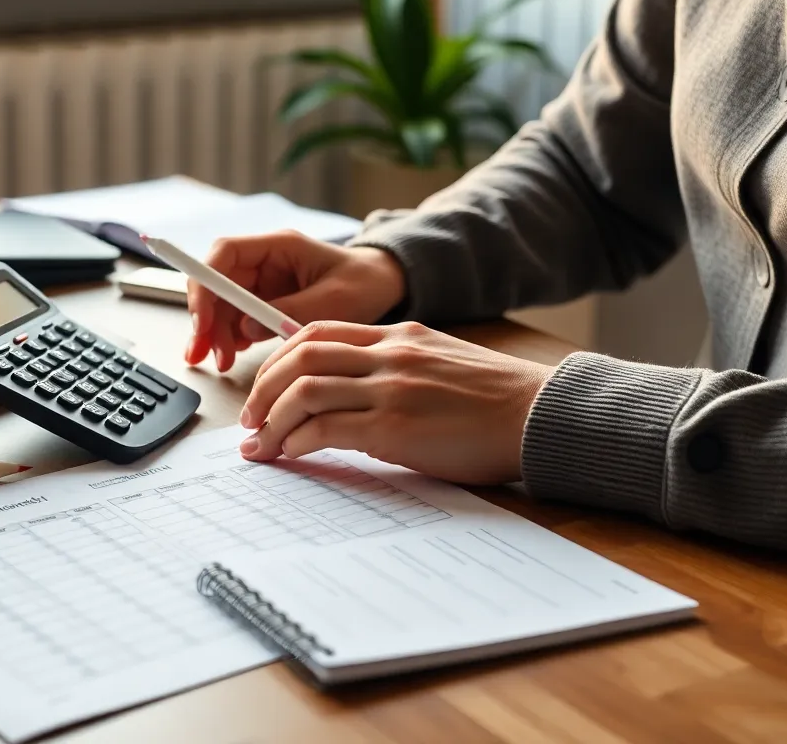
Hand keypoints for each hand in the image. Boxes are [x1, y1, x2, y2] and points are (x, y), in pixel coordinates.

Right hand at [185, 233, 406, 371]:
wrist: (385, 286)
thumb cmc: (364, 283)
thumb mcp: (334, 300)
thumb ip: (290, 311)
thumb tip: (245, 330)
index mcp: (279, 246)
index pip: (224, 253)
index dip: (206, 284)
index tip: (203, 321)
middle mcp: (264, 262)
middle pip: (217, 284)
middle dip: (207, 319)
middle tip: (205, 355)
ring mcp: (264, 283)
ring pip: (223, 306)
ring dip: (216, 335)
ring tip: (222, 363)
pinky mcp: (267, 304)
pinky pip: (238, 320)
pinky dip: (230, 339)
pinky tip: (233, 357)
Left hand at [237, 321, 552, 484]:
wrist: (537, 414)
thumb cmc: (495, 398)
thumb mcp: (440, 362)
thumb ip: (395, 366)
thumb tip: (353, 392)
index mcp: (398, 334)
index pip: (319, 332)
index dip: (281, 358)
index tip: (267, 385)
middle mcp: (389, 354)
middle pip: (301, 355)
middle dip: (264, 388)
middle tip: (250, 418)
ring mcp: (390, 388)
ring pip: (306, 390)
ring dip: (271, 419)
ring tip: (259, 444)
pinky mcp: (395, 426)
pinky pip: (327, 428)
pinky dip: (298, 441)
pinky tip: (290, 454)